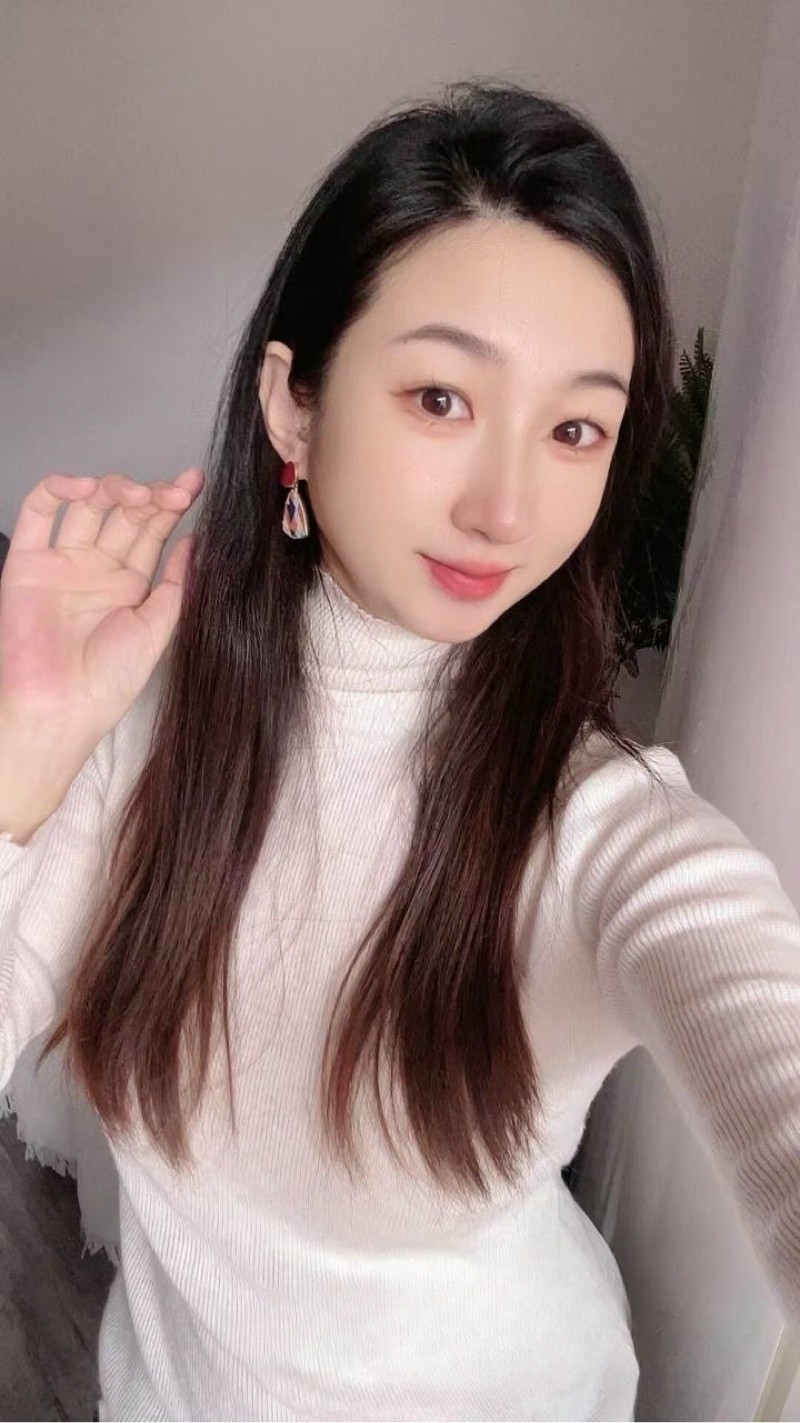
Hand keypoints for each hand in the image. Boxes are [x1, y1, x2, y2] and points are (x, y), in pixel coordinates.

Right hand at [0, 467, 204, 741]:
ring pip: (87, 505)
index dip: (173, 504)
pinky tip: (86, 488)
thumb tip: (197, 542)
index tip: (196, 484)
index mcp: (130, 583)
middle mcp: (97, 568)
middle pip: (124, 514)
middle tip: (173, 493)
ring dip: (114, 488)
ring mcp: (63, 562)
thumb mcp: (158, 629)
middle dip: (150, 495)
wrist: (61, 707)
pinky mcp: (28, 562)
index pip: (153, 531)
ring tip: (138, 495)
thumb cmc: (109, 681)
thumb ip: (176, 584)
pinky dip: (58, 489)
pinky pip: (37, 513)